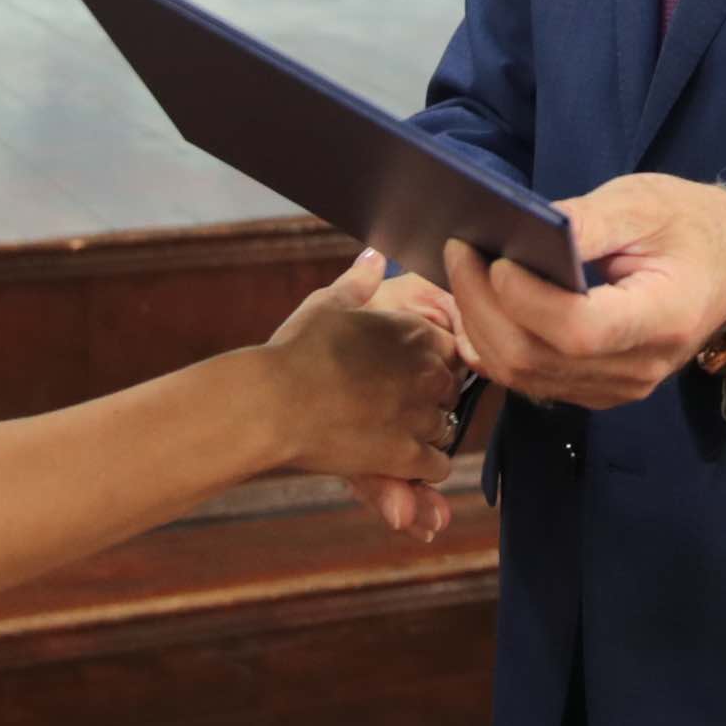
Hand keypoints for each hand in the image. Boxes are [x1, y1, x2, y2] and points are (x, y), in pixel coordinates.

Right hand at [264, 249, 463, 484]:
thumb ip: (358, 283)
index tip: (402, 373)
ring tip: (388, 433)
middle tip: (393, 406)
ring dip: (425, 433)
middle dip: (431, 398)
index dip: (429, 362)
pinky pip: (438, 466)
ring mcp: (421, 415)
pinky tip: (396, 461)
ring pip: (447, 428)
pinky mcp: (408, 455)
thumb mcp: (325, 304)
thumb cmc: (295, 351)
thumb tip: (375, 259)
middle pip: (452, 389)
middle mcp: (427, 371)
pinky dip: (422, 467)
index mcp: (413, 331)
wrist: (273, 403)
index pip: (451, 347)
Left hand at [445, 173, 725, 411]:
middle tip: (460, 252)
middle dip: (483, 306)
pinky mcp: (597, 390)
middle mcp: (639, 368)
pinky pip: (530, 381)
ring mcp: (617, 388)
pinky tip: (480, 305)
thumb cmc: (692, 227)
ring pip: (523, 377)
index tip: (497, 258)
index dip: (527, 300)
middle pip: (537, 359)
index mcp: (664, 318)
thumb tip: (520, 229)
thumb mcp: (646, 203)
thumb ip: (586, 220)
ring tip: (463, 273)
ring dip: (480, 327)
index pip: (579, 330)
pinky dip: (494, 346)